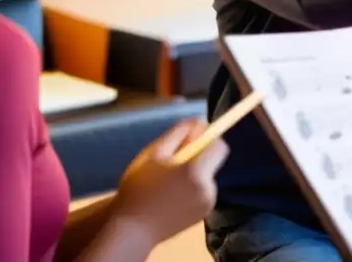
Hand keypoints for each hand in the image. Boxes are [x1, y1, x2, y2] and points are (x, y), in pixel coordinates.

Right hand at [111, 119, 229, 246]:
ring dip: (195, 170)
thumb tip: (198, 122)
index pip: (219, 144)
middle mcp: (207, 188)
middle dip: (200, 153)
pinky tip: (172, 193)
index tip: (193, 135)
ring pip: (208, 174)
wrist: (132, 230)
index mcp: (196, 171)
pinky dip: (193, 185)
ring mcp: (207, 203)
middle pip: (215, 159)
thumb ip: (178, 134)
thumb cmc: (138, 189)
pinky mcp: (203, 214)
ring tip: (169, 178)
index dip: (209, 136)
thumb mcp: (154, 153)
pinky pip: (204, 190)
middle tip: (176, 157)